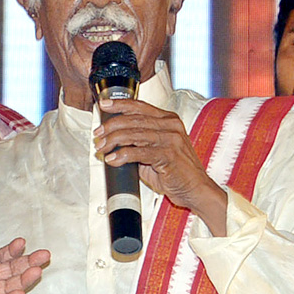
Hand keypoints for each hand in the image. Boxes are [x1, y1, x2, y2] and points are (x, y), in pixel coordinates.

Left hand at [94, 99, 227, 234]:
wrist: (195, 189)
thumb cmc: (176, 171)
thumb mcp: (156, 151)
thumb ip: (138, 142)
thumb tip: (114, 140)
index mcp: (168, 120)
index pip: (140, 106)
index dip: (119, 104)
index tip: (104, 105)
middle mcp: (171, 126)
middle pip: (133, 119)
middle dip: (110, 126)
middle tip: (98, 135)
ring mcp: (171, 140)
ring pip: (133, 134)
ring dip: (113, 141)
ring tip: (102, 149)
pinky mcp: (168, 155)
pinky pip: (139, 152)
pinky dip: (122, 155)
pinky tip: (113, 159)